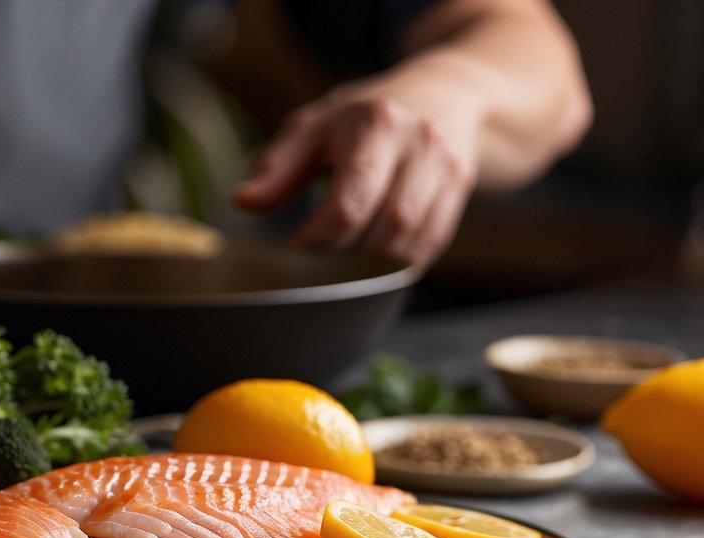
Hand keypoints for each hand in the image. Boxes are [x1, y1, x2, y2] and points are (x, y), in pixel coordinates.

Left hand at [234, 81, 479, 264]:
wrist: (437, 93)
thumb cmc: (360, 116)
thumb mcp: (313, 126)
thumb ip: (278, 166)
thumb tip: (244, 202)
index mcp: (376, 123)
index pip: (348, 202)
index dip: (317, 241)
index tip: (289, 259)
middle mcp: (420, 144)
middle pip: (386, 226)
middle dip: (346, 260)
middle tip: (313, 276)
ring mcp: (447, 168)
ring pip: (411, 241)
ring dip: (372, 269)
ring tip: (337, 276)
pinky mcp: (459, 191)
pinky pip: (429, 245)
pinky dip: (397, 265)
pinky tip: (371, 269)